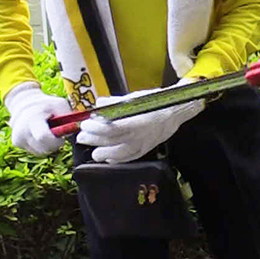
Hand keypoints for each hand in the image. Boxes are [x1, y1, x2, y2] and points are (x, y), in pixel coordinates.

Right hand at [4, 82, 72, 154]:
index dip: (56, 140)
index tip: (62, 136)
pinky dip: (42, 145)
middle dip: (55, 144)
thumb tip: (78, 129)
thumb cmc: (46, 104)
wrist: (24, 102)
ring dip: (49, 145)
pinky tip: (41, 134)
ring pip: (40, 152)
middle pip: (43, 149)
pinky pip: (35, 150)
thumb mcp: (60, 104)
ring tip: (49, 132)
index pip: (43, 137)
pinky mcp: (17, 143)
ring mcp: (18, 138)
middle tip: (58, 135)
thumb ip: (69, 117)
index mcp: (32, 119)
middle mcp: (22, 131)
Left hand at [76, 79, 204, 163]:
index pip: (110, 129)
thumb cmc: (156, 102)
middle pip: (110, 142)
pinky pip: (128, 159)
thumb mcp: (136, 98)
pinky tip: (108, 157)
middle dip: (93, 140)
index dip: (95, 128)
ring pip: (118, 155)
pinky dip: (116, 159)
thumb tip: (99, 104)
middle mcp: (139, 136)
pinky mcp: (145, 150)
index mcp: (136, 121)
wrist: (176, 112)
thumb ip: (116, 103)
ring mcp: (143, 145)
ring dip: (102, 153)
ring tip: (94, 151)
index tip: (86, 123)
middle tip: (83, 136)